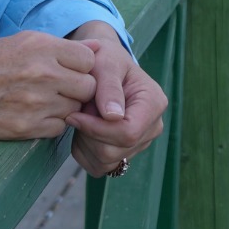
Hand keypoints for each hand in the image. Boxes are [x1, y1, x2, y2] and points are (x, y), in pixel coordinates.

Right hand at [0, 29, 97, 141]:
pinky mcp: (24, 128)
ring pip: (75, 109)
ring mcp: (35, 102)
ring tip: (40, 100)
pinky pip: (58, 129)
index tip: (69, 69)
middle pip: (88, 86)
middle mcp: (42, 73)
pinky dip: (51, 124)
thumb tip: (99, 49)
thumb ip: (58, 48)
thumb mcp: (15, 43)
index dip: (82, 66)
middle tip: (59, 88)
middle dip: (78, 88)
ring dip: (65, 107)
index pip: (89, 58)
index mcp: (38, 46)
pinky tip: (32, 115)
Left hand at [64, 20, 167, 177]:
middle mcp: (153, 126)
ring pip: (105, 162)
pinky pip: (100, 167)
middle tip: (78, 111)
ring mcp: (141, 142)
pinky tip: (83, 131)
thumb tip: (114, 116)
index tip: (75, 114)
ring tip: (83, 117)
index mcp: (154, 103)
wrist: (103, 67)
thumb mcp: (105, 64)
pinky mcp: (126, 153)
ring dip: (84, 143)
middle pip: (115, 151)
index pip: (128, 132)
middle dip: (88, 134)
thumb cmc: (105, 61)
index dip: (96, 129)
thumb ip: (108, 88)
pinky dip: (84, 153)